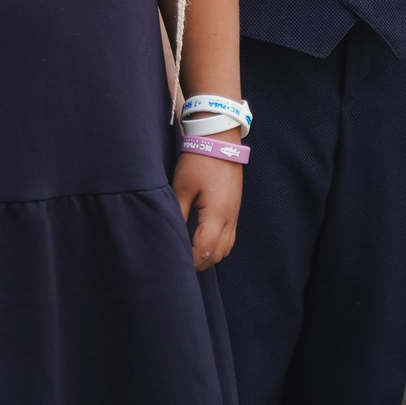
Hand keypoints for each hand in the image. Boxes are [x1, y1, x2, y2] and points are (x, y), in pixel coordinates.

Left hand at [173, 143, 242, 270]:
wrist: (220, 140)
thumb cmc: (198, 161)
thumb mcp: (181, 187)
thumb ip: (178, 213)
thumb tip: (170, 234)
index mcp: (217, 214)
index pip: (205, 251)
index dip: (191, 261)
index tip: (176, 264)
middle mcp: (230, 218)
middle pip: (218, 254)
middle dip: (200, 263)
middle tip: (181, 263)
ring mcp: (234, 214)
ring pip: (226, 248)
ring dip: (210, 255)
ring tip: (191, 254)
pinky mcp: (234, 209)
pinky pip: (229, 237)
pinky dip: (217, 245)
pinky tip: (201, 241)